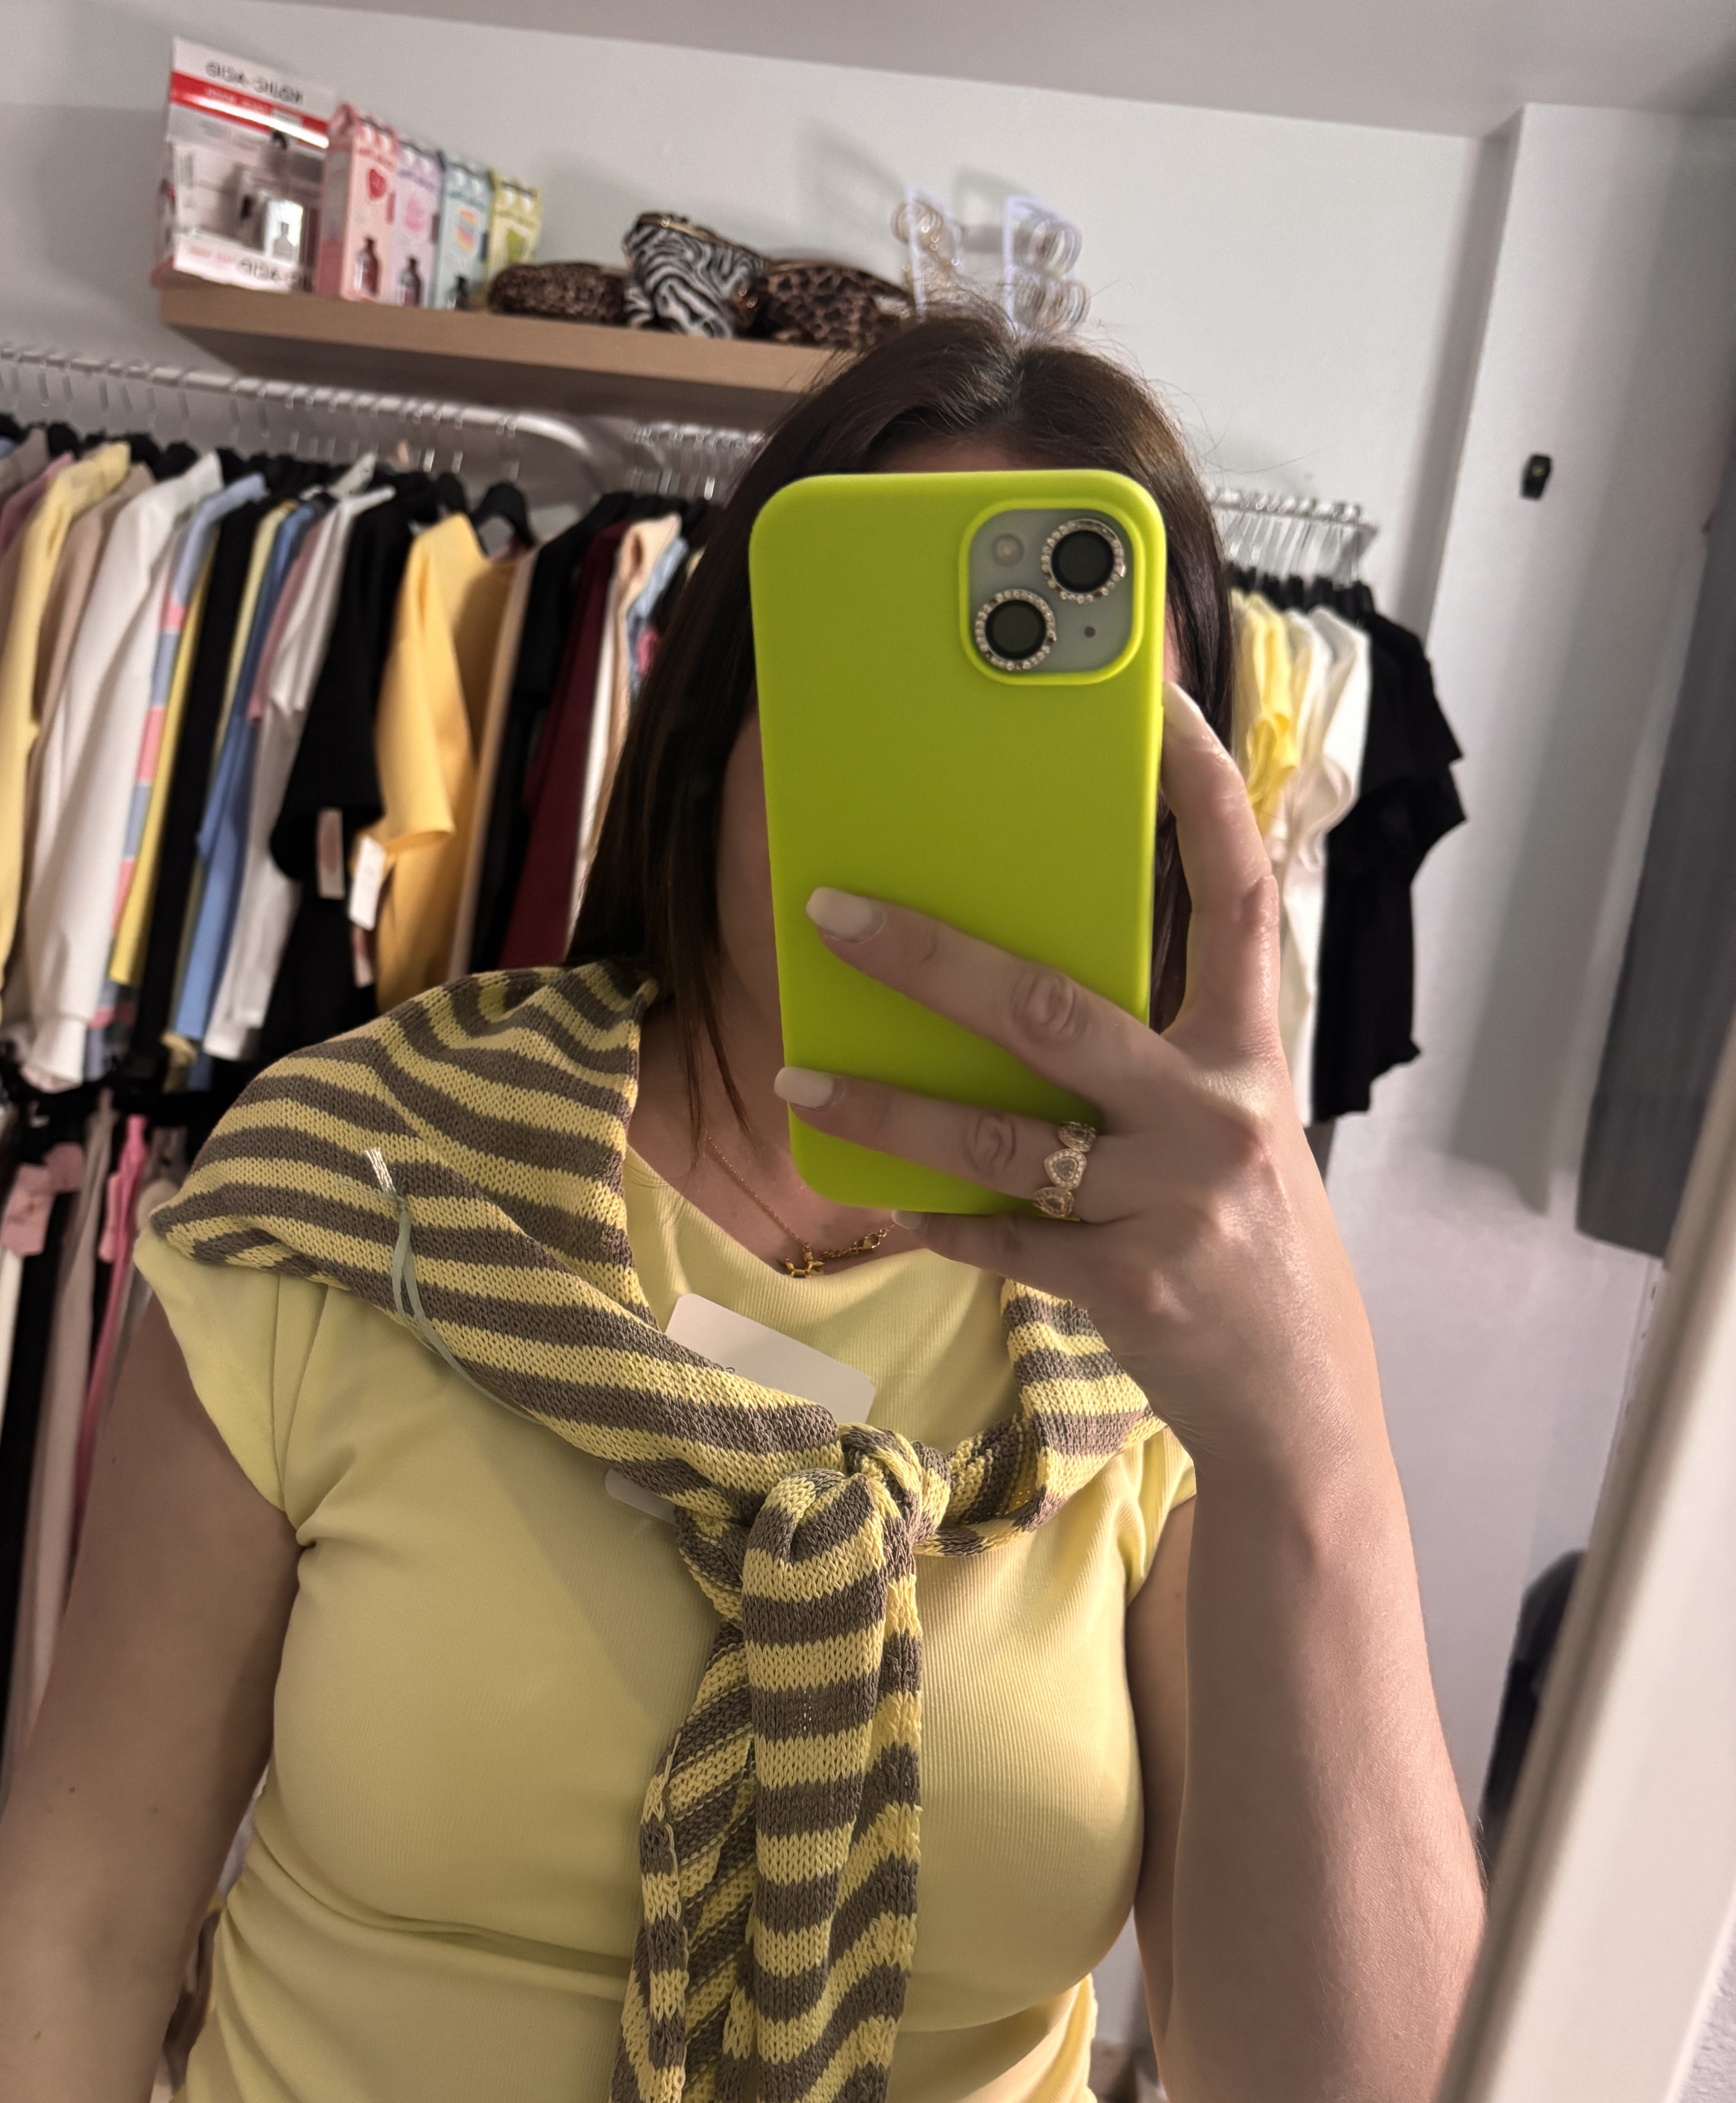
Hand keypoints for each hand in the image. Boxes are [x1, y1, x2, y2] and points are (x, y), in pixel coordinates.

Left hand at [775, 682, 1383, 1482]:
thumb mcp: (1230, 1127)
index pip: (1238, 894)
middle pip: (1056, 1009)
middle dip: (933, 956)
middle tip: (835, 911)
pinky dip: (935, 1216)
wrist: (1302, 1401)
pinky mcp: (1127, 1284)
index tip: (1157, 701)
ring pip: (999, 1136)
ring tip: (800, 1074)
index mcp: (1250, 1054)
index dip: (1203, 793)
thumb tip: (1019, 986)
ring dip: (888, 1106)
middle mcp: (1219, 1113)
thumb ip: (1153, 1059)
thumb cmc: (1249, 1242)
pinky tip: (881, 1200)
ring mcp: (1172, 1201)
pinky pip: (999, 1236)